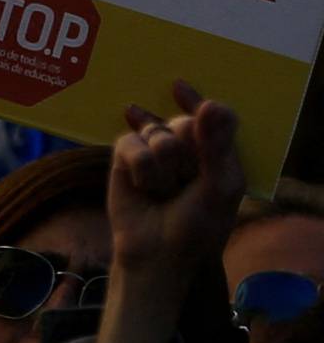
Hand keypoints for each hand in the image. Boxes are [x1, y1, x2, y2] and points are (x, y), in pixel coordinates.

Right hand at [108, 82, 244, 274]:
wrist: (154, 254)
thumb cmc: (195, 228)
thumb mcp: (218, 189)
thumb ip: (216, 147)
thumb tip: (211, 104)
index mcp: (217, 155)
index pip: (213, 117)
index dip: (197, 102)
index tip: (178, 87)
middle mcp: (187, 149)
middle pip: (182, 122)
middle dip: (181, 148)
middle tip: (182, 179)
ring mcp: (154, 152)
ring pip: (154, 131)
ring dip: (159, 165)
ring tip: (160, 190)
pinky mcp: (125, 159)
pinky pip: (129, 143)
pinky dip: (137, 167)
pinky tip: (140, 184)